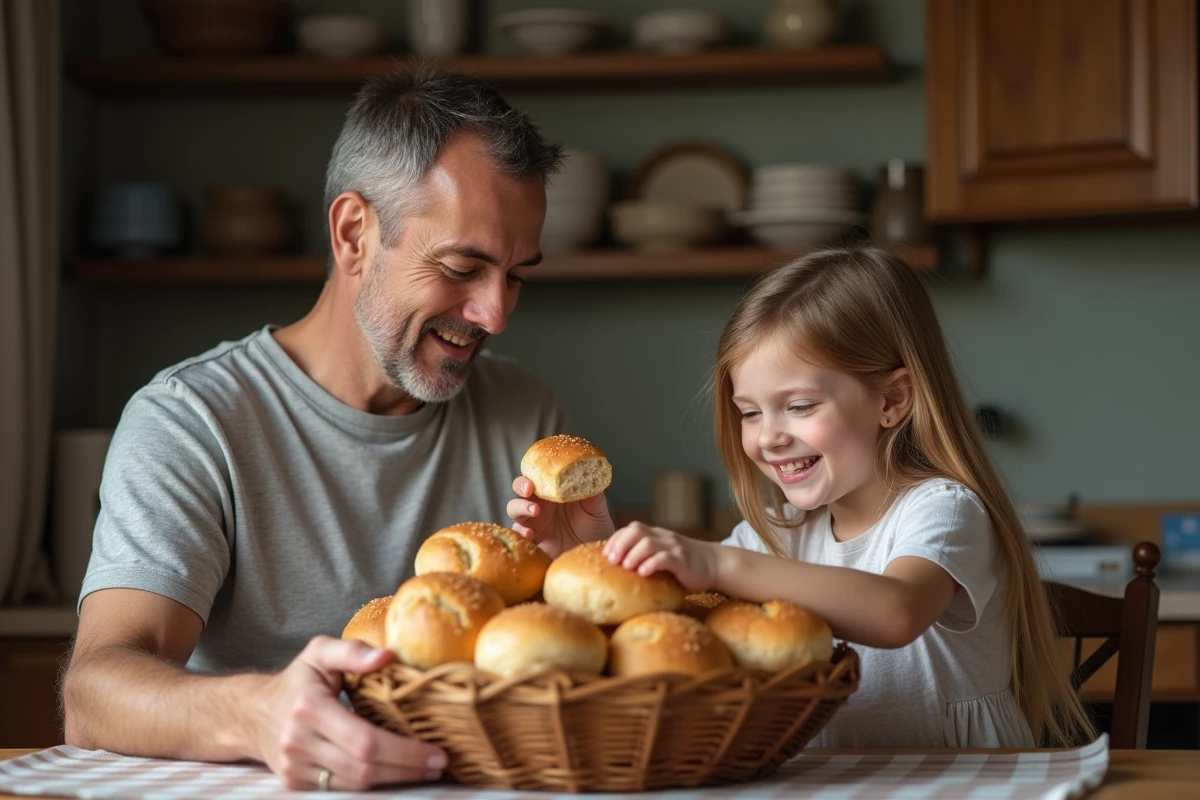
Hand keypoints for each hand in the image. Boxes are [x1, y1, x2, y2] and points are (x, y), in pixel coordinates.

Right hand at [253, 636, 447, 790]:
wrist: (251, 713)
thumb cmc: (296, 680)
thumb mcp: (320, 652)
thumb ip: (352, 650)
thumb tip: (387, 656)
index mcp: (309, 708)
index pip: (365, 741)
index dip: (404, 752)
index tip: (436, 751)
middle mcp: (299, 742)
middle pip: (364, 768)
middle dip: (406, 769)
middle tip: (439, 763)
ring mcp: (295, 768)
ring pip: (354, 785)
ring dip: (394, 780)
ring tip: (424, 769)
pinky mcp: (295, 783)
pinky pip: (340, 789)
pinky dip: (371, 784)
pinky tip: (394, 773)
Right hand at [507, 476, 613, 557]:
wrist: (595, 552)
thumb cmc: (596, 526)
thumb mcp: (597, 507)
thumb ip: (591, 492)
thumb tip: (589, 474)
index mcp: (553, 491)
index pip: (536, 476)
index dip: (533, 472)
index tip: (537, 473)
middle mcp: (540, 504)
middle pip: (519, 488)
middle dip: (520, 485)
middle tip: (529, 489)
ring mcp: (534, 522)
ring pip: (514, 509)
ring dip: (520, 507)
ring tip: (534, 511)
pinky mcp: (532, 540)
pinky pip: (518, 533)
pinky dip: (520, 531)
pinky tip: (530, 534)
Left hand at [603, 522, 719, 593]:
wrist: (717, 565)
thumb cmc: (686, 568)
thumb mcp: (664, 559)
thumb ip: (647, 561)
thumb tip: (619, 578)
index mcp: (656, 535)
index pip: (631, 528)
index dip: (616, 539)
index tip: (605, 555)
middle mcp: (663, 537)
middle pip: (636, 530)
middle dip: (620, 544)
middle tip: (611, 561)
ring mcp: (674, 547)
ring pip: (648, 542)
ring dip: (633, 554)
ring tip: (625, 567)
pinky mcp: (683, 559)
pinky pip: (664, 558)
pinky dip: (651, 564)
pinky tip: (643, 573)